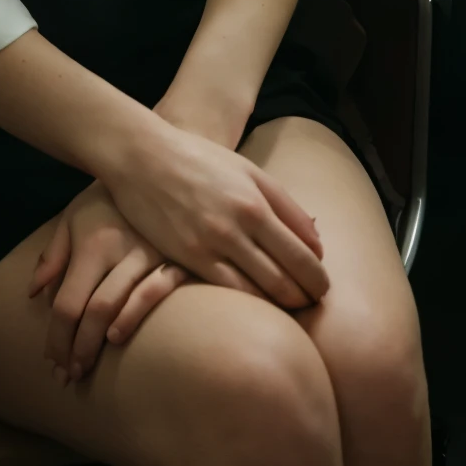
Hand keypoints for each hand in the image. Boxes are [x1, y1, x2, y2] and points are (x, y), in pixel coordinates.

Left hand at [29, 180, 192, 383]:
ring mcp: (152, 254)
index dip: (57, 338)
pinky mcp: (179, 258)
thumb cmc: (105, 199)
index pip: (67, 303)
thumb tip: (33, 293)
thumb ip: (53, 255)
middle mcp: (121, 249)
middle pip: (94, 311)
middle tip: (68, 374)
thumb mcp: (73, 217)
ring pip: (122, 307)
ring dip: (101, 343)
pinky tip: (119, 336)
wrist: (153, 168)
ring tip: (86, 365)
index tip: (51, 362)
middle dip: (78, 349)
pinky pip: (159, 291)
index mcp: (93, 243)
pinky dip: (136, 316)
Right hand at [149, 85, 315, 309]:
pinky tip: (255, 306)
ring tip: (288, 309)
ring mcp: (212, 244)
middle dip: (307, 297)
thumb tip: (316, 243)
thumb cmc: (200, 159)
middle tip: (311, 304)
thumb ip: (285, 206)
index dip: (318, 278)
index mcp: (257, 202)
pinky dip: (249, 303)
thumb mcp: (248, 171)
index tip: (321, 286)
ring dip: (282, 305)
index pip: (304, 254)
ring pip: (261, 292)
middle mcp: (238, 226)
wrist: (144, 157)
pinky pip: (228, 291)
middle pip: (288, 278)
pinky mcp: (188, 258)